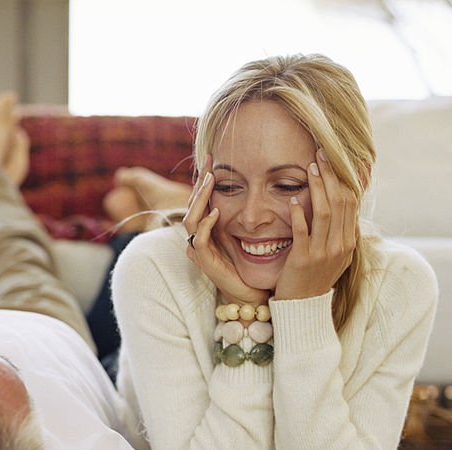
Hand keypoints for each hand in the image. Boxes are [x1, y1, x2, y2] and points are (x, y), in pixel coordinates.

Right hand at [183, 155, 267, 305]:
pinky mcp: (205, 262)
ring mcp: (200, 250)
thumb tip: (261, 179)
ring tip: (211, 180)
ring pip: (190, 219)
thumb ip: (249, 209)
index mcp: (209, 229)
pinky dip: (206, 225)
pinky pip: (198, 240)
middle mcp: (200, 237)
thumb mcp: (251, 229)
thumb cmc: (256, 262)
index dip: (205, 178)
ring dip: (201, 198)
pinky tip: (216, 212)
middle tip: (210, 162)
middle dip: (200, 182)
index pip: (201, 198)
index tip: (214, 156)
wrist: (255, 291)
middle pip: (192, 204)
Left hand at [276, 149, 358, 299]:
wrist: (303, 308)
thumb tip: (348, 211)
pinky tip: (292, 199)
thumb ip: (342, 234)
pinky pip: (302, 231)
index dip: (344, 178)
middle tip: (321, 154)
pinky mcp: (303, 260)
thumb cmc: (315, 279)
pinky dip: (298, 213)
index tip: (336, 159)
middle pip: (340, 202)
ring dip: (317, 187)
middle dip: (331, 175)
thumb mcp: (336, 257)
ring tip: (309, 168)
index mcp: (348, 241)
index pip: (351, 202)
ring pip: (325, 212)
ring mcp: (323, 253)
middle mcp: (340, 245)